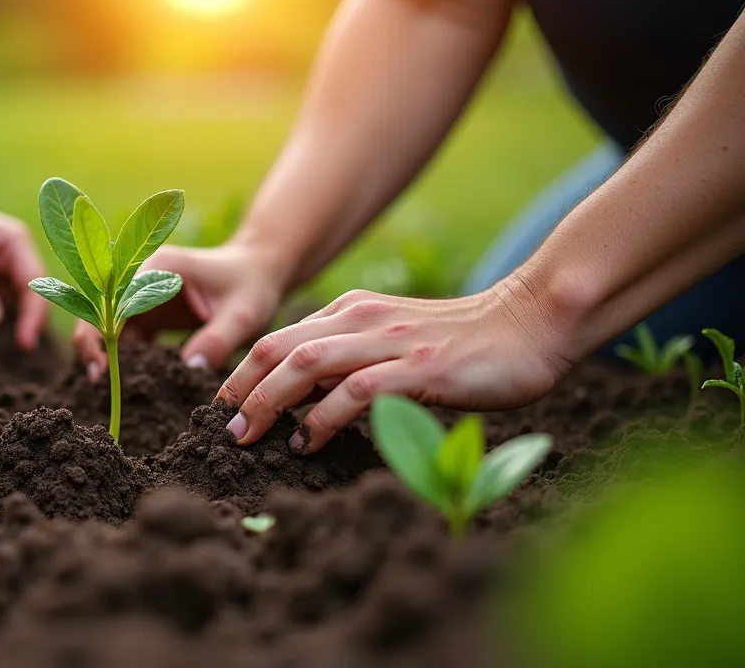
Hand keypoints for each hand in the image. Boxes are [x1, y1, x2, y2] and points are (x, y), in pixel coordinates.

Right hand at [73, 242, 287, 379]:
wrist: (260, 274)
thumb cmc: (253, 285)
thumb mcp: (244, 313)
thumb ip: (218, 339)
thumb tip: (189, 369)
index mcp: (155, 268)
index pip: (108, 300)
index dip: (96, 334)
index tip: (99, 370)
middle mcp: (140, 279)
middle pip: (100, 314)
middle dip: (95, 348)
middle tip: (99, 384)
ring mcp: (142, 297)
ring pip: (110, 329)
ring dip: (110, 357)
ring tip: (116, 389)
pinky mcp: (149, 314)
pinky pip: (127, 339)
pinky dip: (127, 361)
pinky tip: (135, 384)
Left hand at [217, 283, 571, 453]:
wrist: (530, 325)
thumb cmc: (461, 342)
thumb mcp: (392, 341)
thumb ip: (350, 359)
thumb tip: (305, 399)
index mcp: (350, 310)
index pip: (277, 338)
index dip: (242, 373)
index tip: (223, 407)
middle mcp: (360, 319)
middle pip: (277, 349)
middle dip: (240, 389)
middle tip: (223, 427)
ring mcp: (387, 342)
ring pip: (304, 366)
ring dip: (268, 402)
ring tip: (248, 436)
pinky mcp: (416, 369)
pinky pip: (353, 393)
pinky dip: (322, 420)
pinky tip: (307, 443)